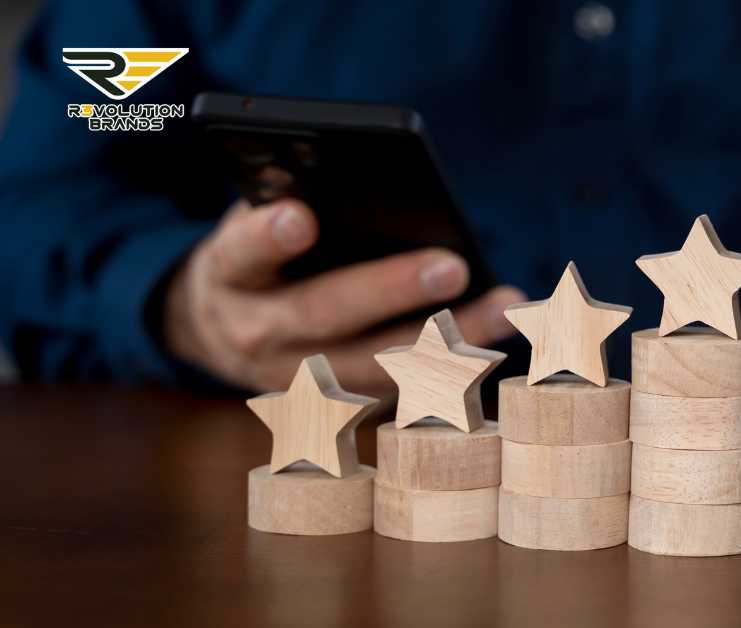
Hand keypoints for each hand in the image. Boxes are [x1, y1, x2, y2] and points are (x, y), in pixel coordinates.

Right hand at [164, 199, 524, 391]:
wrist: (222, 331)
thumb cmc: (259, 257)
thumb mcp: (253, 224)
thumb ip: (285, 202)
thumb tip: (350, 176)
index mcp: (230, 276)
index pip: (241, 254)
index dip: (267, 237)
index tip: (300, 217)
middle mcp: (256, 334)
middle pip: (324, 314)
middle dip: (390, 290)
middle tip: (451, 266)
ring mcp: (297, 380)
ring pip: (376, 363)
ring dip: (447, 340)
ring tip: (504, 306)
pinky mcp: (338, 405)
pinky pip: (401, 388)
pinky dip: (454, 365)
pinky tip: (499, 333)